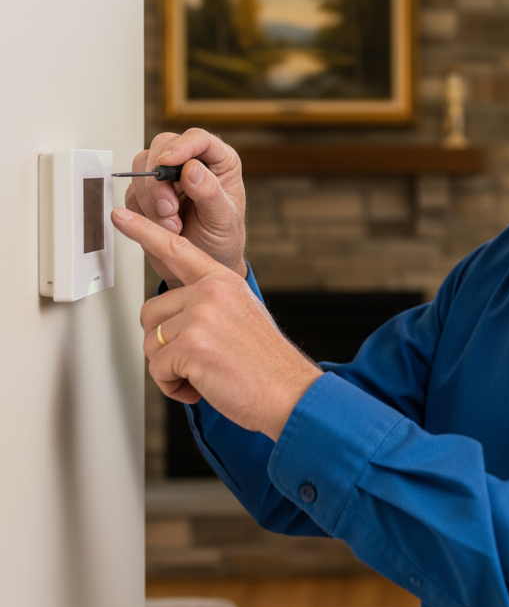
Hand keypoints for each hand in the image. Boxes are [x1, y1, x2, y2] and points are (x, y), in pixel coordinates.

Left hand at [112, 206, 321, 440]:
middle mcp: (211, 292)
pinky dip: (174, 386)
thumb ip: (207, 305)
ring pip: (151, 345)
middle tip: (200, 359)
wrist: (289, 392)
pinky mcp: (191, 346)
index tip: (120, 214)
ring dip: (170, 369)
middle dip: (166, 345)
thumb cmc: (266, 363)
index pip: (176, 249)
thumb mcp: (241, 316)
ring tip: (206, 373)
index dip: (143, 231)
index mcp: (223, 281)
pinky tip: (203, 386)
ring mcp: (201, 317)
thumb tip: (170, 320)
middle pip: (151, 315)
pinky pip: (157, 370)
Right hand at [123, 128, 246, 286]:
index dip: (181, 146)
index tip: (167, 163)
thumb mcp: (224, 219)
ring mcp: (167, 178)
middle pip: (162, 146)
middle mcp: (191, 164)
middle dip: (159, 179)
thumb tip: (192, 168)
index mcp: (219, 163)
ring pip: (141, 167)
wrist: (201, 268)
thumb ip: (210, 193)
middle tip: (169, 209)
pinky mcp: (147, 194)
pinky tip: (161, 226)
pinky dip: (141, 210)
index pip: (198, 139)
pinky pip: (131, 191)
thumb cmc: (221, 241)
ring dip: (150, 198)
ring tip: (171, 224)